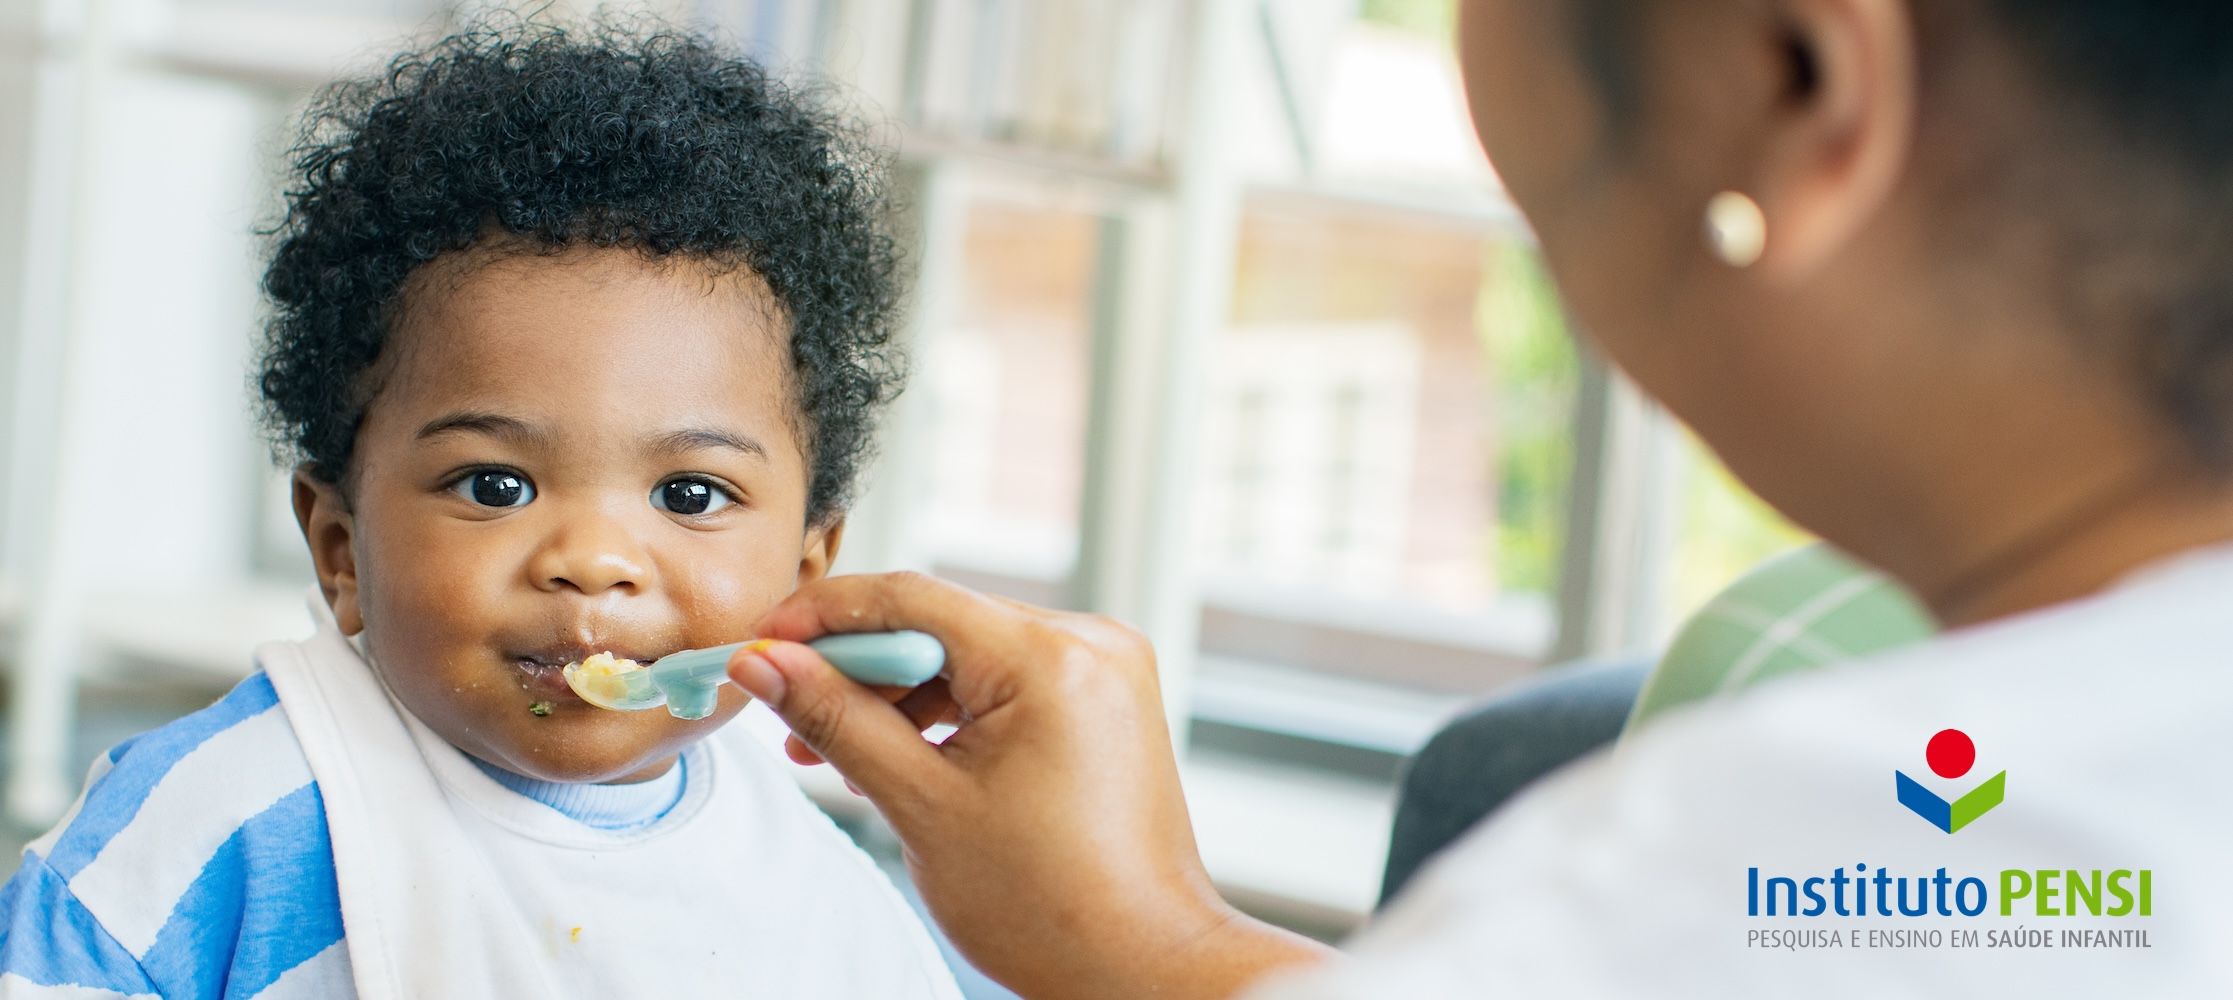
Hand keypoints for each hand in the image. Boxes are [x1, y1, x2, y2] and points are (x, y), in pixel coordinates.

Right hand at [729, 572, 1331, 998]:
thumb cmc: (1050, 904)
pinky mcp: (1105, 701)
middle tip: (788, 707)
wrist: (1139, 964)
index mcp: (1052, 658)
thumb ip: (838, 721)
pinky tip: (900, 755)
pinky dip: (952, 712)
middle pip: (942, 623)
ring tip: (838, 754)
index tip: (764, 642)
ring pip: (971, 654)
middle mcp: (1091, 644)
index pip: (913, 598)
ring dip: (901, 694)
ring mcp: (1106, 671)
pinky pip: (1008, 681)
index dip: (824, 615)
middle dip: (860, 666)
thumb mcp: (921, 804)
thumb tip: (768, 666)